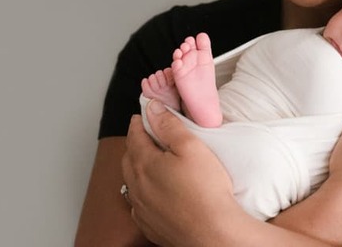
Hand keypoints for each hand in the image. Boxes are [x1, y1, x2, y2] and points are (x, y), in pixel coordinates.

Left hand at [121, 100, 235, 245]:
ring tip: (150, 160)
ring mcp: (141, 208)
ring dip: (137, 167)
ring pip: (131, 182)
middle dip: (136, 142)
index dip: (140, 121)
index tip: (145, 113)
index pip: (135, 135)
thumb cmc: (205, 191)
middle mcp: (137, 186)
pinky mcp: (150, 225)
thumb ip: (170, 125)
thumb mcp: (191, 147)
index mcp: (144, 164)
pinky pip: (138, 204)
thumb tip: (153, 109)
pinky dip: (142, 192)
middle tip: (147, 132)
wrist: (212, 233)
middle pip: (129, 157)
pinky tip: (154, 192)